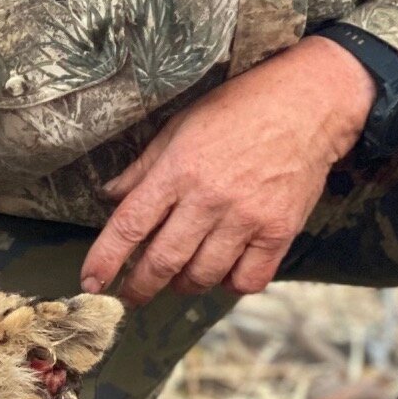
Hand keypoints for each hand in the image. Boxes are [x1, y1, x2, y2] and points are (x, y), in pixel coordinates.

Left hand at [79, 35, 374, 307]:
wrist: (307, 104)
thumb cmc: (239, 108)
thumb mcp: (181, 125)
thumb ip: (144, 167)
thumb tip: (110, 196)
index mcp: (178, 170)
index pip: (129, 226)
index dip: (105, 260)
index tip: (90, 282)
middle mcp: (209, 199)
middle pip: (162, 262)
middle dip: (138, 287)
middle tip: (129, 294)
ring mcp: (246, 218)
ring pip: (202, 277)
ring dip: (182, 285)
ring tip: (178, 278)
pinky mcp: (279, 232)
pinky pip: (247, 280)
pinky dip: (230, 284)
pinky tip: (224, 271)